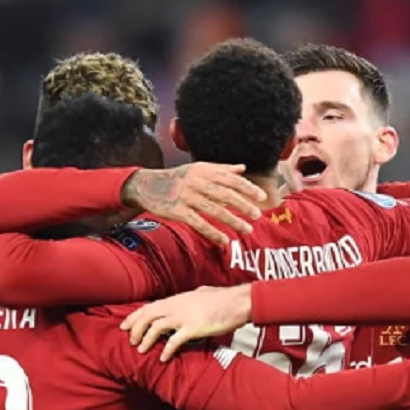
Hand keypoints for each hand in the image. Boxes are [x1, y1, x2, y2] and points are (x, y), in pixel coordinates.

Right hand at [121, 162, 267, 243]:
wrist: (147, 185)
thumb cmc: (178, 177)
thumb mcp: (198, 168)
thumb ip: (221, 169)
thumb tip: (242, 168)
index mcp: (204, 171)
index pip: (231, 179)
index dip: (248, 188)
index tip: (262, 197)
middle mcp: (197, 182)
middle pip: (225, 194)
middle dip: (243, 205)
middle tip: (257, 215)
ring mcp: (187, 196)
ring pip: (214, 210)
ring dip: (232, 221)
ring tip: (247, 229)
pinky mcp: (177, 211)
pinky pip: (198, 223)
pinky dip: (212, 233)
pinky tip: (224, 241)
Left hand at [121, 283, 253, 361]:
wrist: (238, 302)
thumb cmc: (223, 298)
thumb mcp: (202, 293)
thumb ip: (191, 297)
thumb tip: (191, 295)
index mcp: (177, 299)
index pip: (149, 306)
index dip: (134, 316)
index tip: (125, 325)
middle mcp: (176, 306)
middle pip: (147, 316)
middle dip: (135, 328)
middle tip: (130, 340)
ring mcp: (184, 317)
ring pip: (156, 327)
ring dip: (146, 340)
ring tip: (141, 350)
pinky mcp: (193, 328)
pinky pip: (174, 341)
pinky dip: (166, 350)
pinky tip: (163, 358)